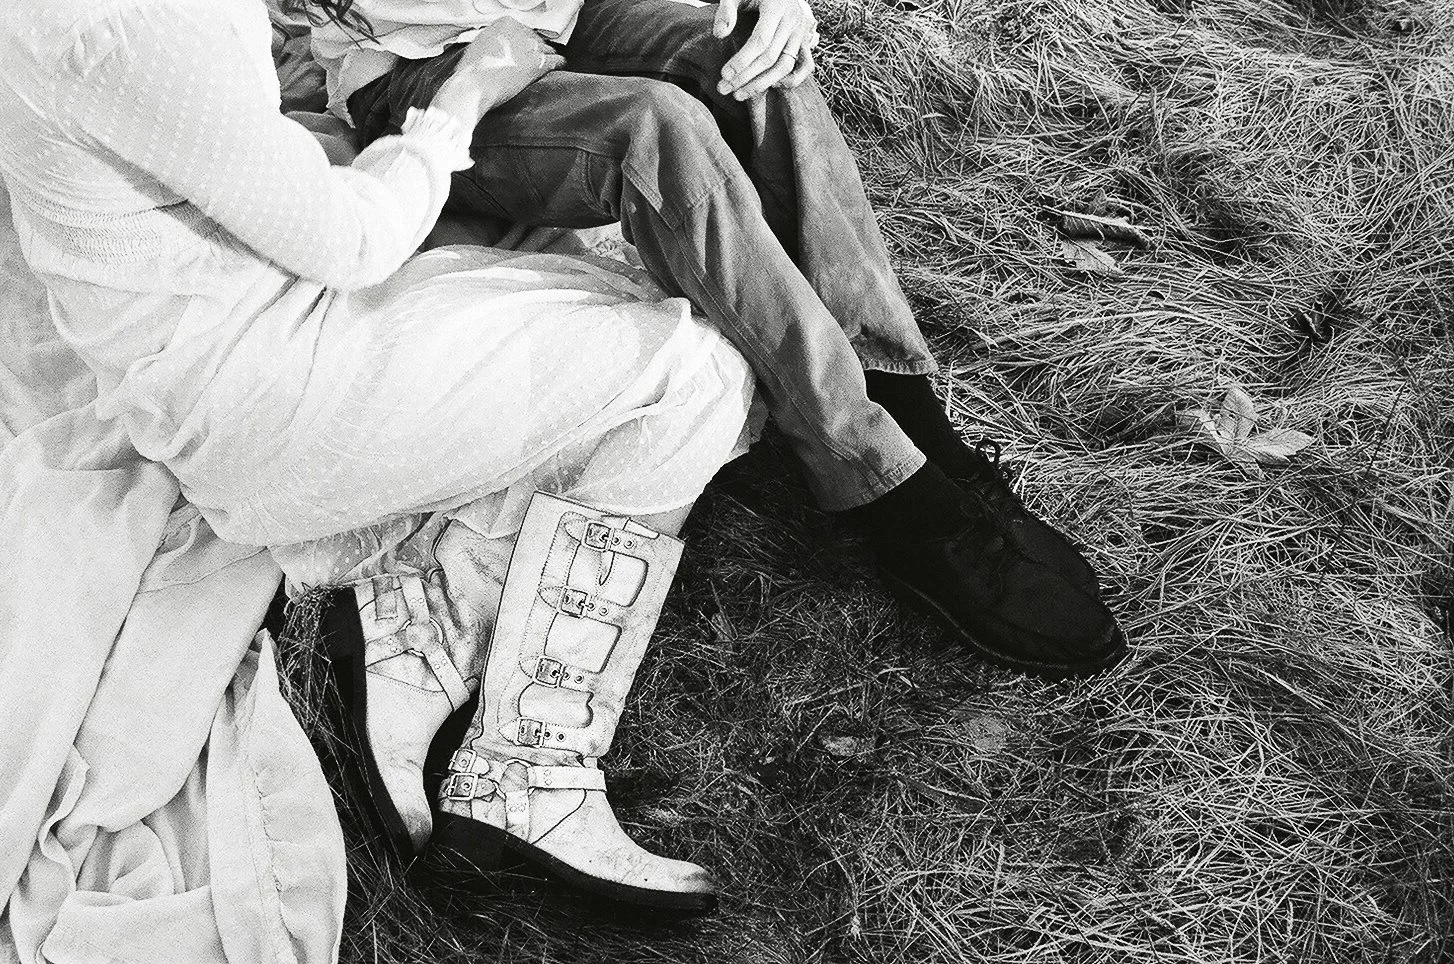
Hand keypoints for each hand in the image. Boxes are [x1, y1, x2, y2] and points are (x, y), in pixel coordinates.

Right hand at [431, 19, 564, 124]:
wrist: (475, 85)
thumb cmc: (472, 70)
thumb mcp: (480, 45)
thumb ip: (495, 41)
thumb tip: (499, 46)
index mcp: (505, 23)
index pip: (523, 29)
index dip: (524, 41)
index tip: (523, 49)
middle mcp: (520, 32)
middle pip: (536, 39)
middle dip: (536, 50)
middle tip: (534, 60)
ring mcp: (531, 47)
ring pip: (548, 49)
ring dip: (548, 56)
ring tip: (548, 63)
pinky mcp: (539, 63)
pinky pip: (557, 61)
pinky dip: (559, 64)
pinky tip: (559, 67)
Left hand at [714, 0, 818, 99]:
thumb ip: (727, 10)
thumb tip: (719, 35)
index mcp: (776, 6)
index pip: (760, 40)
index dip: (742, 60)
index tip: (724, 74)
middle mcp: (792, 20)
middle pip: (771, 57)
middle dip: (746, 77)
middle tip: (724, 88)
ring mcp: (801, 32)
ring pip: (785, 66)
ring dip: (762, 84)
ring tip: (740, 94)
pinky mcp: (805, 41)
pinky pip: (805, 66)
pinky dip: (792, 80)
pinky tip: (770, 86)